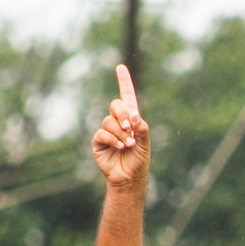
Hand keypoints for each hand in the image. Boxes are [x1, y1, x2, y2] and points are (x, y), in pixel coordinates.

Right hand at [92, 65, 150, 186]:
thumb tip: (134, 115)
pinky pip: (102, 133)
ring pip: (109, 121)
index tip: (121, 67)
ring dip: (120, 132)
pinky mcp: (99, 142)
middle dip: (123, 114)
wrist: (129, 178)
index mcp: (131, 120)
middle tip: (130, 127)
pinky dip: (112, 139)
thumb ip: (142, 129)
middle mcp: (118, 122)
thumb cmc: (139, 161)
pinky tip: (120, 147)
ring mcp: (107, 131)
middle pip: (116, 105)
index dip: (124, 82)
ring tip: (128, 144)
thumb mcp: (145, 144)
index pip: (127, 97)